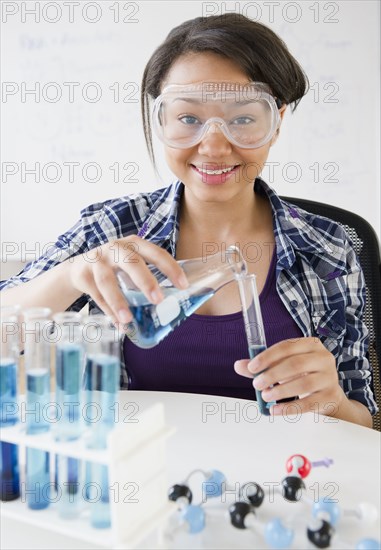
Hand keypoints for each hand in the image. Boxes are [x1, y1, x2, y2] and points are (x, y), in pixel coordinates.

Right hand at [68, 235, 187, 323]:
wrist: (79, 267)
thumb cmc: (115, 267)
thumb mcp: (132, 264)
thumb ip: (148, 277)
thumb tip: (171, 306)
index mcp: (134, 244)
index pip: (156, 253)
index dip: (170, 268)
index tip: (183, 285)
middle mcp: (115, 248)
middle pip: (131, 263)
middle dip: (145, 281)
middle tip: (158, 300)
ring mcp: (97, 260)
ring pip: (107, 281)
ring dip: (118, 301)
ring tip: (128, 319)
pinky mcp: (82, 274)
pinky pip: (96, 295)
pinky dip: (107, 311)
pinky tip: (118, 323)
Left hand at [234, 337, 344, 416]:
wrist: (327, 393)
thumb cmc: (301, 375)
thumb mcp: (282, 366)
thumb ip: (262, 365)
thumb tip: (239, 365)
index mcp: (310, 344)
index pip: (287, 346)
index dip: (267, 356)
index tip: (252, 367)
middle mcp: (323, 358)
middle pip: (296, 364)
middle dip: (272, 375)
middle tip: (257, 384)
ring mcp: (329, 377)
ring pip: (303, 383)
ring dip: (280, 391)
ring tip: (265, 396)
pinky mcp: (331, 396)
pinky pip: (308, 403)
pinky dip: (289, 408)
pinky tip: (275, 410)